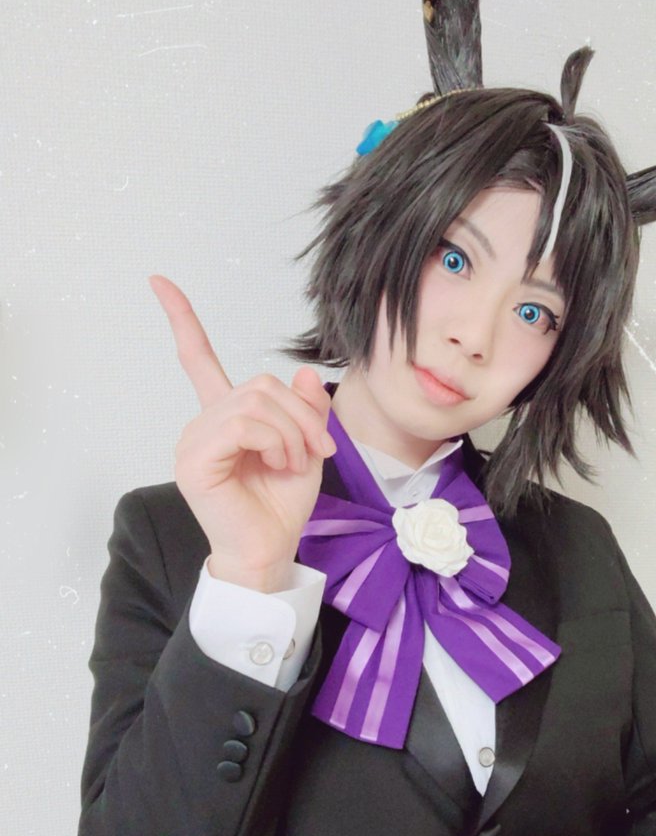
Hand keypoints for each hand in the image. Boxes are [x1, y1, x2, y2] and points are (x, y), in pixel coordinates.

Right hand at [149, 275, 334, 589]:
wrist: (269, 552)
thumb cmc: (281, 508)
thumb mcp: (308, 450)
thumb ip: (307, 411)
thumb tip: (305, 373)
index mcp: (225, 419)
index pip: (197, 360)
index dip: (182, 320)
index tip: (159, 282)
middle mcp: (203, 424)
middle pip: (259, 384)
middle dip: (299, 415)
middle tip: (316, 450)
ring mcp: (194, 441)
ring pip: (255, 402)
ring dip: (291, 432)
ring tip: (295, 463)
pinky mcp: (194, 459)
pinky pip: (243, 425)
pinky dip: (275, 441)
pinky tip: (278, 465)